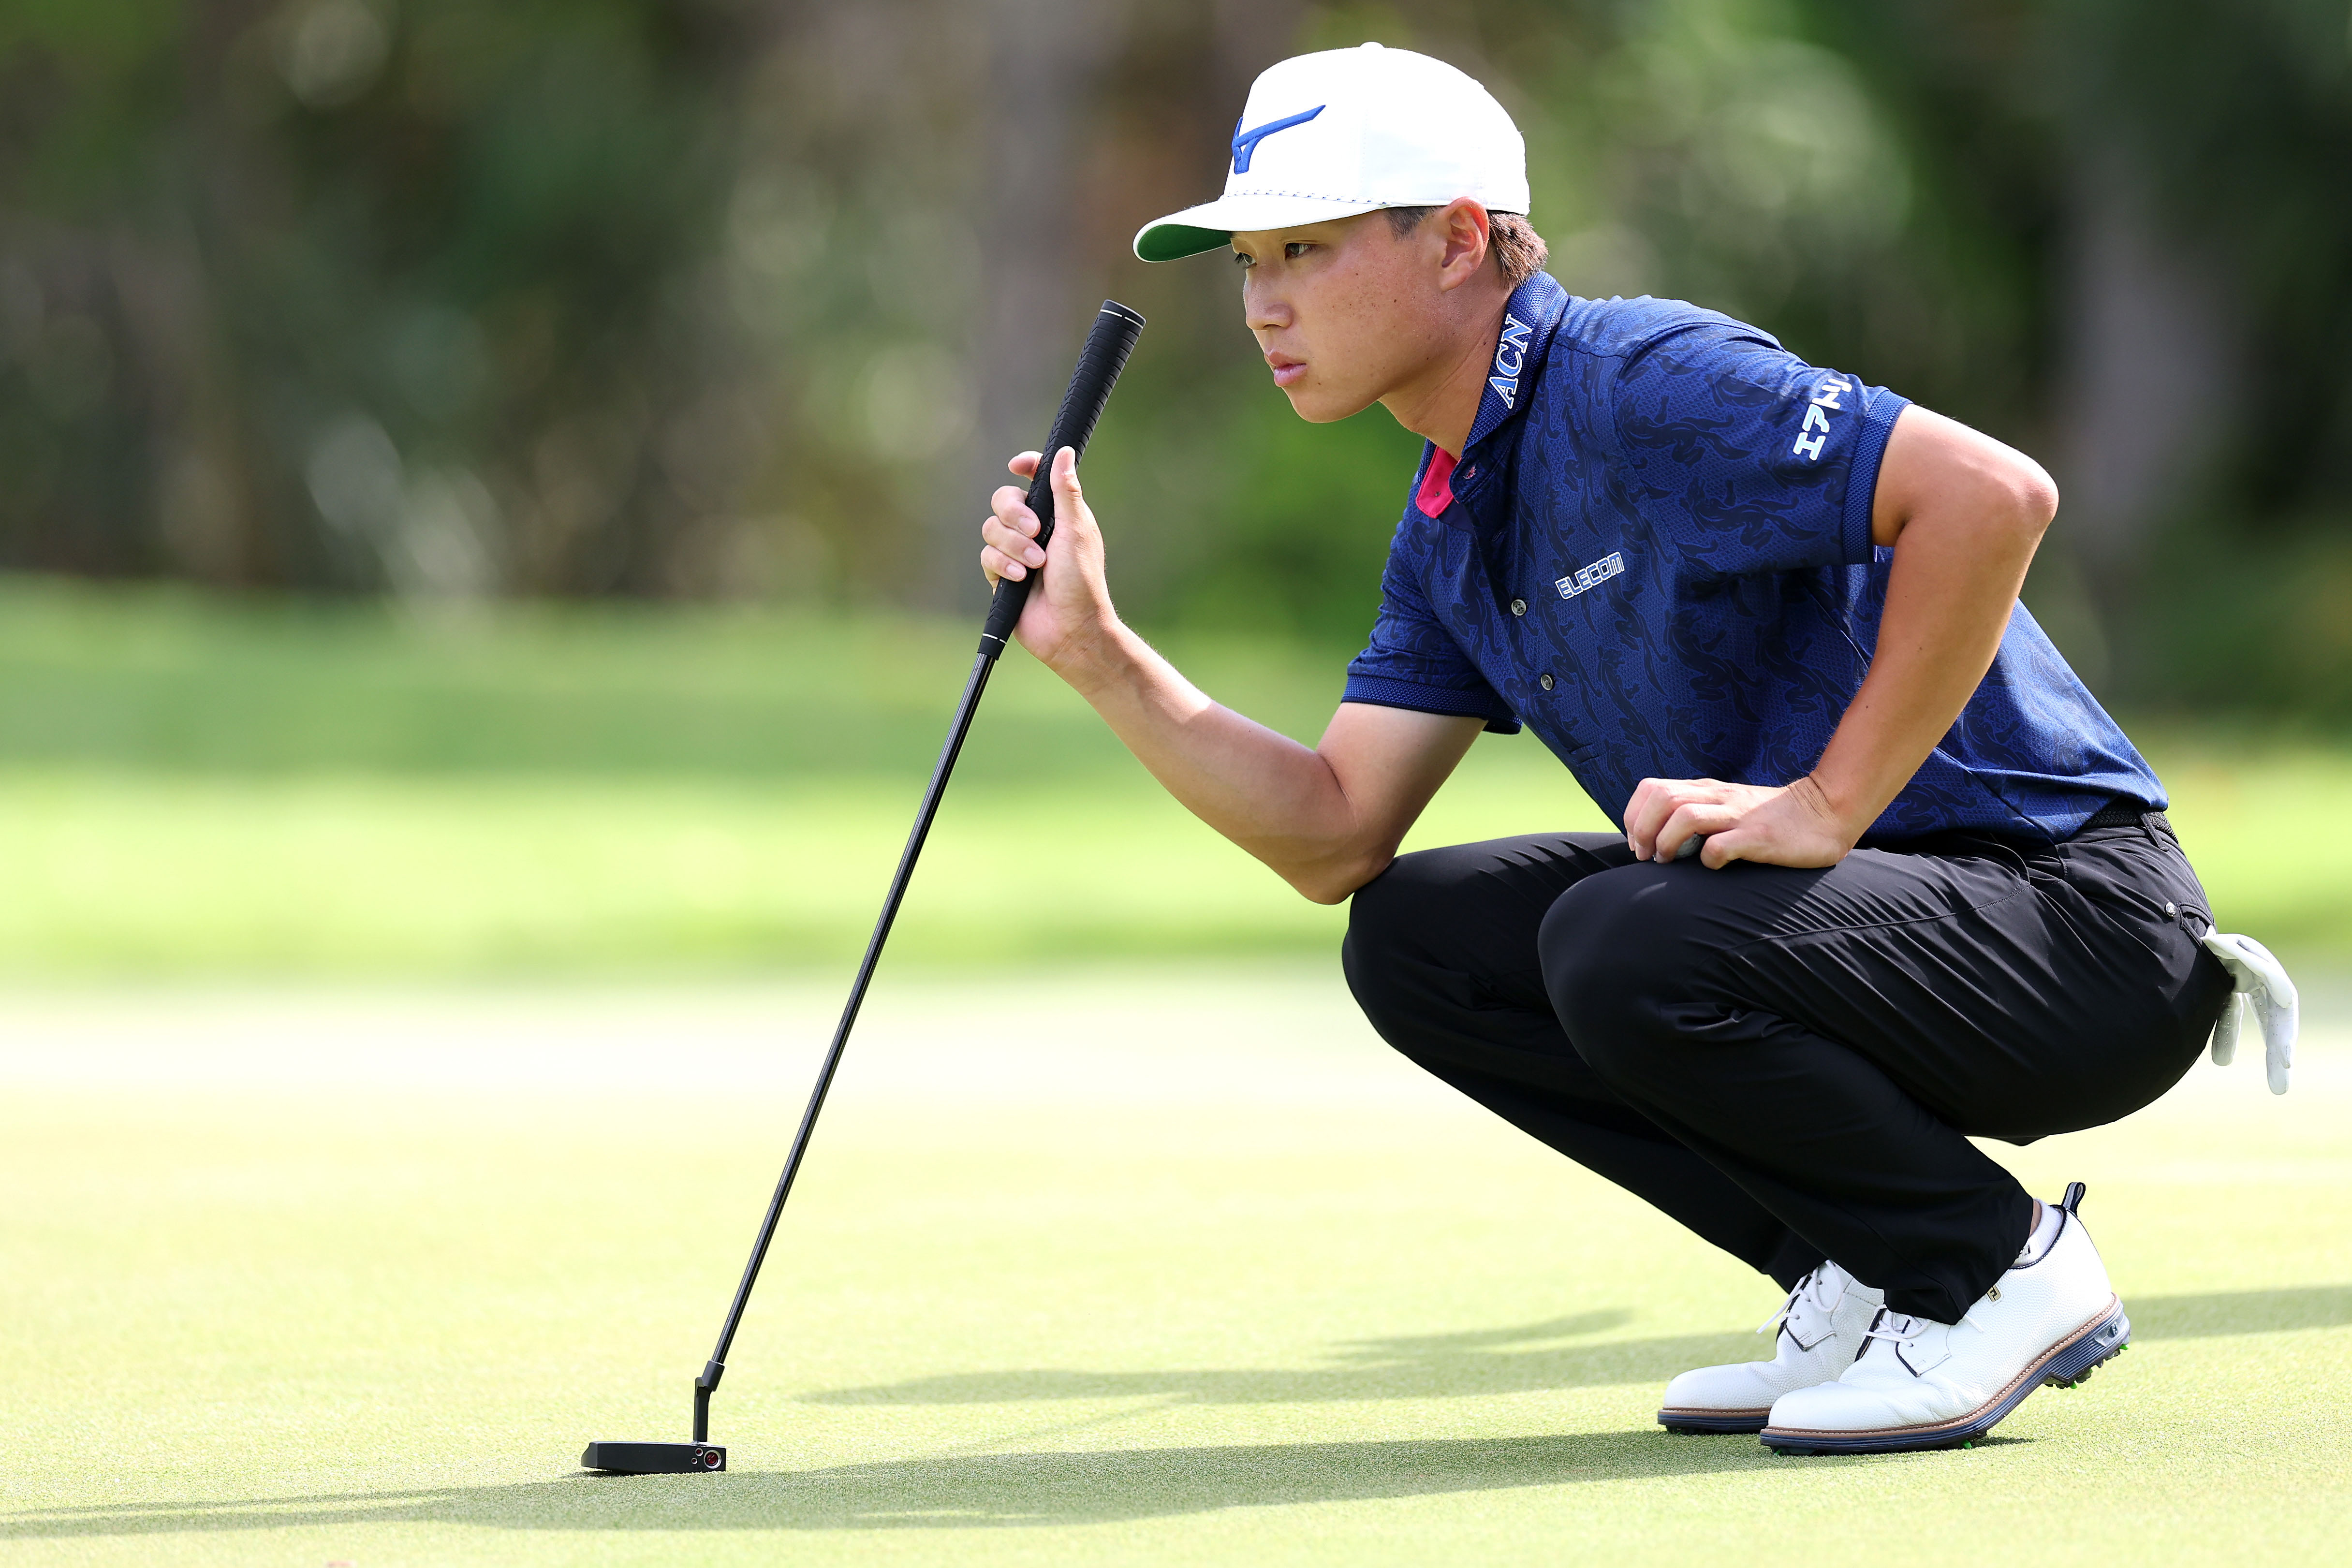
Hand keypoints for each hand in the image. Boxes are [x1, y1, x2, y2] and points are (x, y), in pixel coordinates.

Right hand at [978, 447, 1117, 676]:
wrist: (1069, 628)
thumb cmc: (1082, 581)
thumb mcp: (1076, 530)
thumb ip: (1065, 491)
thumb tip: (1063, 451)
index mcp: (1057, 514)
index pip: (1035, 478)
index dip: (1025, 467)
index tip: (1017, 466)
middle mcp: (1035, 529)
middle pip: (1003, 500)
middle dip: (1015, 515)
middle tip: (1036, 532)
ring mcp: (1016, 551)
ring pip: (991, 528)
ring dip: (1013, 545)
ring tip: (1035, 565)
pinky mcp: (1001, 574)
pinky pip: (987, 556)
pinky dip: (1003, 565)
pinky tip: (1020, 579)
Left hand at [1623, 775, 1860, 869]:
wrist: (1826, 812)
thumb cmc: (1770, 817)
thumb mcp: (1727, 805)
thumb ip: (1697, 810)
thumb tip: (1657, 836)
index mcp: (1706, 790)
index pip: (1651, 788)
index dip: (1634, 816)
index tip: (1639, 843)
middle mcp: (1718, 797)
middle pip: (1660, 799)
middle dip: (1643, 830)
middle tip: (1648, 856)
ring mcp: (1738, 816)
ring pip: (1683, 817)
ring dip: (1667, 843)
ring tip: (1670, 862)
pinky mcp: (1758, 838)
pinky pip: (1719, 847)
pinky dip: (1707, 859)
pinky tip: (1712, 866)